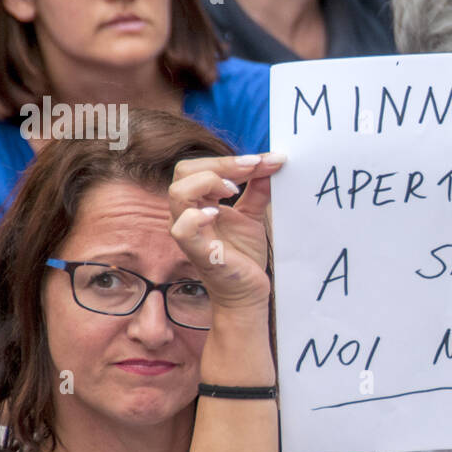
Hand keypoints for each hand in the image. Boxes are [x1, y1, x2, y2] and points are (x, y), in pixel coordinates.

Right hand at [167, 152, 284, 310]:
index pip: (201, 167)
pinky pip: (182, 228)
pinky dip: (197, 216)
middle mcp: (186, 213)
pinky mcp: (197, 251)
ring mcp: (189, 232)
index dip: (231, 159)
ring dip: (208, 182)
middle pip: (185, 171)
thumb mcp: (253, 215)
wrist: (248, 291)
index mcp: (198, 201)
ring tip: (235, 190)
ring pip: (178, 192)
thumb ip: (259, 188)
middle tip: (253, 167)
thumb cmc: (244, 254)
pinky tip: (217, 213)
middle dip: (221, 164)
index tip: (265, 159)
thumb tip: (273, 161)